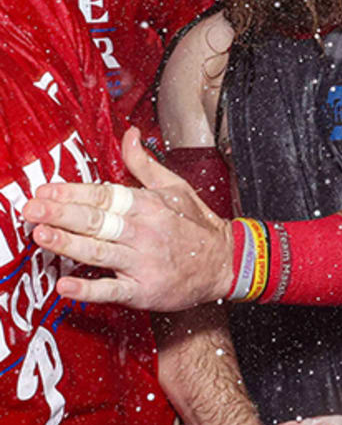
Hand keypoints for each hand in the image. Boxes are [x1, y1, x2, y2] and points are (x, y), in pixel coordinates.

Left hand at [25, 126, 233, 309]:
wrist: (225, 262)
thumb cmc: (197, 225)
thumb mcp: (175, 187)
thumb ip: (144, 163)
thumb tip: (129, 134)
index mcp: (149, 205)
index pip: (106, 196)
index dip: (74, 192)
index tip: (46, 189)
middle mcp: (145, 232)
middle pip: (98, 221)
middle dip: (62, 213)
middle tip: (33, 208)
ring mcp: (144, 262)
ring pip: (101, 251)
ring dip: (69, 243)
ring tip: (42, 235)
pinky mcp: (145, 290)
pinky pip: (113, 290)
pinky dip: (89, 289)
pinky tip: (65, 286)